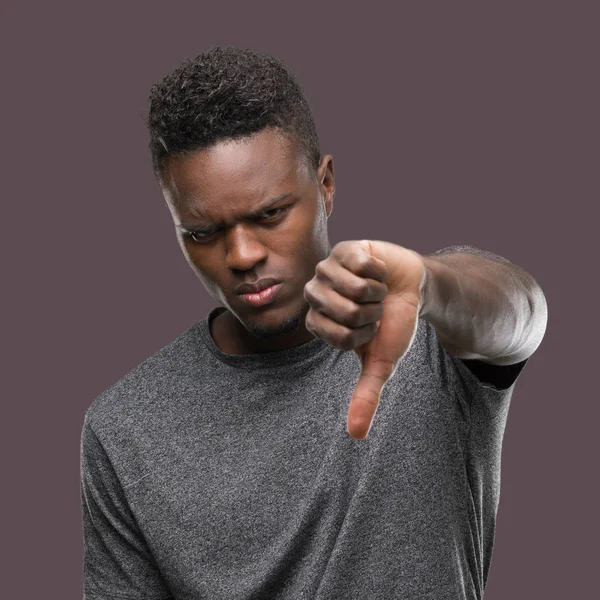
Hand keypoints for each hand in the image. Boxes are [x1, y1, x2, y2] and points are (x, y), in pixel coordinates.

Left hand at [303, 240, 426, 439]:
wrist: (412, 288)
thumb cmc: (392, 324)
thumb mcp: (380, 361)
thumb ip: (365, 395)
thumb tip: (355, 436)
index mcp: (317, 322)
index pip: (338, 336)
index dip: (364, 334)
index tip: (369, 328)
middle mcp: (315, 294)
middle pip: (344, 312)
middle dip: (372, 313)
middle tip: (374, 307)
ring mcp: (327, 268)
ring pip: (353, 288)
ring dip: (376, 292)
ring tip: (375, 289)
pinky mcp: (344, 248)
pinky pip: (361, 263)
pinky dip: (379, 271)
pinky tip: (376, 270)